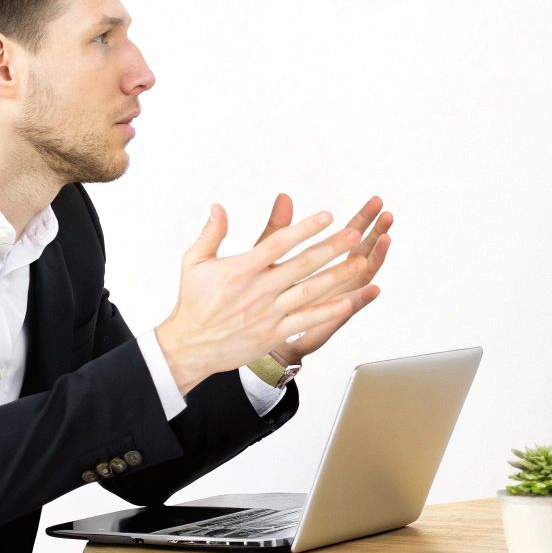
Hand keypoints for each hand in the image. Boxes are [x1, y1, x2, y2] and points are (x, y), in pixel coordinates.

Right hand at [152, 202, 380, 393]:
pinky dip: (329, 311)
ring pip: (311, 291)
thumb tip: (219, 206)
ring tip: (361, 262)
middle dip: (331, 247)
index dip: (305, 228)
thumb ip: (211, 233)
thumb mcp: (194, 262)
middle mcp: (259, 289)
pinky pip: (307, 320)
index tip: (327, 216)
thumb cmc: (194, 302)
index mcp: (242, 268)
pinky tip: (350, 302)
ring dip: (338, 276)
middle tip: (355, 233)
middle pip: (302, 264)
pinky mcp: (273, 333)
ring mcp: (268, 312)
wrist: (190, 345)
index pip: (279, 242)